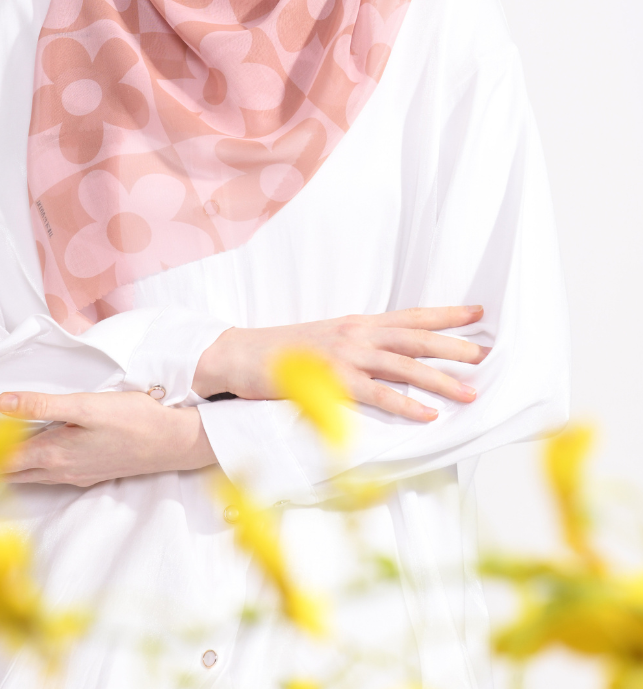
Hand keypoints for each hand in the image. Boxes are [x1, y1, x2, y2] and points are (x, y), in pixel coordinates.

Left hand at [0, 390, 215, 486]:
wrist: (171, 442)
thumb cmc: (132, 420)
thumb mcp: (86, 406)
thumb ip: (43, 406)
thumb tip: (1, 404)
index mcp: (54, 454)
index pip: (0, 460)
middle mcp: (60, 470)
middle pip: (10, 472)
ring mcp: (75, 474)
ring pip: (29, 475)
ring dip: (2, 469)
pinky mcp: (88, 472)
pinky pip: (47, 474)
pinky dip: (26, 468)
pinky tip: (29, 459)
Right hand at [193, 305, 489, 422]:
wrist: (243, 354)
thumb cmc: (284, 352)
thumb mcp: (328, 339)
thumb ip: (358, 345)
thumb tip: (390, 357)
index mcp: (358, 323)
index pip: (411, 317)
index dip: (446, 315)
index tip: (479, 313)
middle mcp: (357, 334)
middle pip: (416, 338)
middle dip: (454, 347)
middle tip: (486, 355)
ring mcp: (345, 356)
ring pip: (404, 366)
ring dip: (441, 380)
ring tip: (471, 392)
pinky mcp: (332, 381)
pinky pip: (377, 395)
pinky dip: (406, 405)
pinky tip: (429, 416)